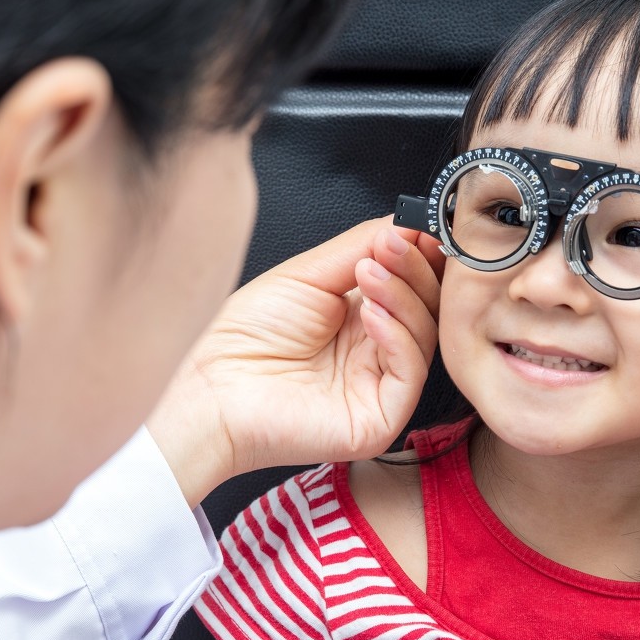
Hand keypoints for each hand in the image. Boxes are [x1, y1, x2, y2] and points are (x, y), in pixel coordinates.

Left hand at [147, 218, 443, 505]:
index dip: (420, 255)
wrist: (213, 389)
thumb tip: (404, 222)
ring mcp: (379, 385)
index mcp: (359, 317)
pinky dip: (397, 336)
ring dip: (403, 295)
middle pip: (426, 307)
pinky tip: (369, 313)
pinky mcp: (381, 417)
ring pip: (423, 335)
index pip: (411, 284)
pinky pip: (411, 371)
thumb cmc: (243, 339)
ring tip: (370, 272)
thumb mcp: (307, 275)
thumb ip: (359, 246)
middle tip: (395, 244)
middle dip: (414, 268)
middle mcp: (374, 350)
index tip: (419, 227)